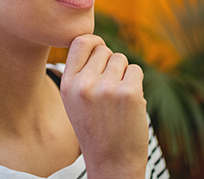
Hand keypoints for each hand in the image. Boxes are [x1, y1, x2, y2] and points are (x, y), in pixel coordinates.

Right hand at [61, 35, 147, 178]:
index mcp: (67, 84)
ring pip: (121, 59)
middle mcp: (84, 84)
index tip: (99, 49)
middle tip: (109, 88)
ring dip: (123, 73)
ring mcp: (106, 88)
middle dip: (110, 63)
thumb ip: (80, 71)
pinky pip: (136, 70)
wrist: (112, 163)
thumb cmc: (95, 127)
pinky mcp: (129, 94)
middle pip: (104, 49)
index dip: (93, 42)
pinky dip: (136, 82)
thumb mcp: (74, 99)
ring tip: (117, 97)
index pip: (80, 41)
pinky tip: (129, 102)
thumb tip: (95, 41)